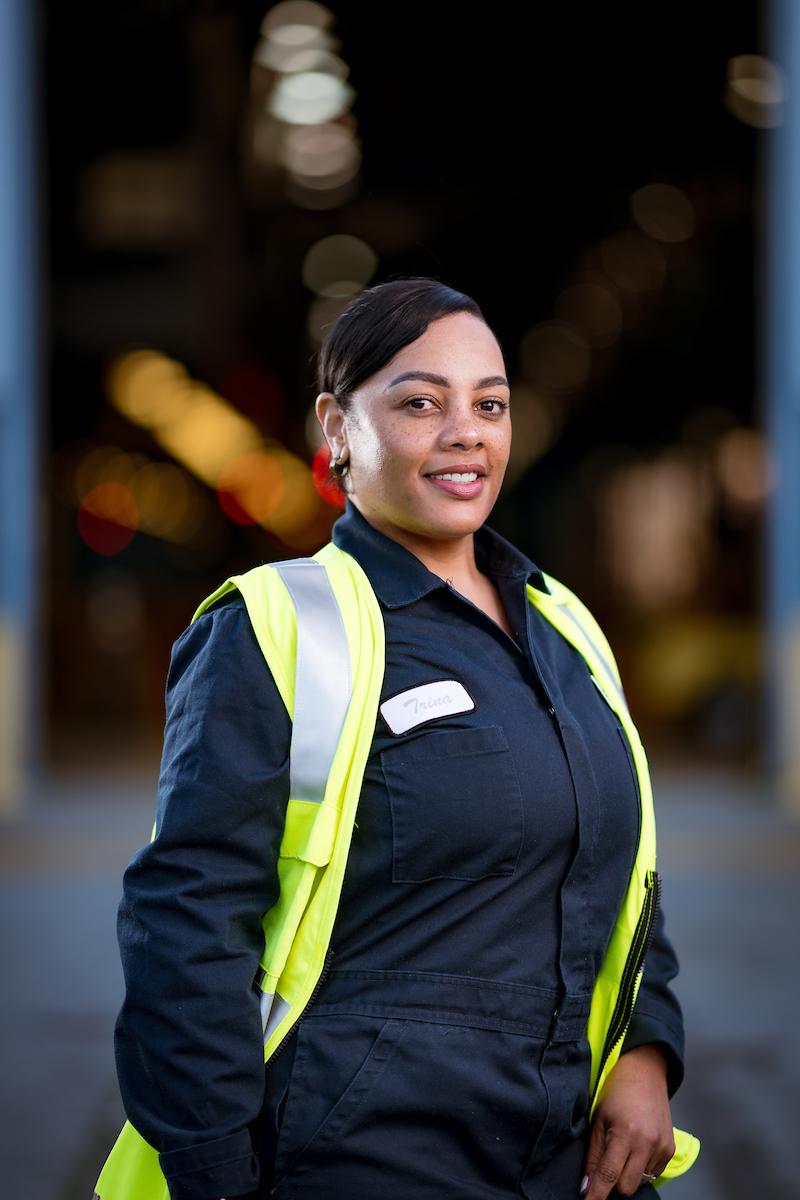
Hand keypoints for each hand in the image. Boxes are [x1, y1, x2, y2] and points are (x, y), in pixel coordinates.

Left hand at [580, 1044, 674, 1198]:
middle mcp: (647, 1143)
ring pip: (641, 1181)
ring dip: (628, 1174)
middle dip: (613, 1184)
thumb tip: (587, 1187)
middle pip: (627, 1187)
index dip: (597, 1195)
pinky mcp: (670, 1149)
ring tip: (623, 1148)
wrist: (645, 1072)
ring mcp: (661, 1147)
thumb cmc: (617, 1092)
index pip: (608, 1175)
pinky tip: (636, 1147)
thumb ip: (593, 1155)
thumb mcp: (598, 1119)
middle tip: (606, 1166)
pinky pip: (653, 1173)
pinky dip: (641, 1168)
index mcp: (625, 1133)